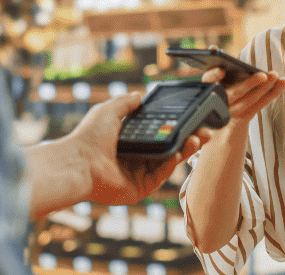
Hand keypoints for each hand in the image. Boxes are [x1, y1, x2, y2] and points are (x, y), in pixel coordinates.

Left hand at [65, 92, 211, 205]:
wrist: (79, 163)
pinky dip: (171, 164)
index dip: (175, 127)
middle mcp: (135, 158)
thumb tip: (140, 94)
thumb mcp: (109, 111)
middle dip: (188, 139)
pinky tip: (178, 153)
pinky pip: (160, 175)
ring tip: (199, 138)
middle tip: (205, 131)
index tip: (192, 118)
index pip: (158, 133)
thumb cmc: (89, 137)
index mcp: (129, 141)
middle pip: (168, 148)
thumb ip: (126, 103)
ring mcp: (138, 174)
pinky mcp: (139, 189)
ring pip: (169, 162)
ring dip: (185, 150)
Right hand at [202, 67, 284, 122]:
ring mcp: (233, 111)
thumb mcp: (215, 76)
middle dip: (249, 84)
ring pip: (250, 101)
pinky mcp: (246, 115)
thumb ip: (216, 62)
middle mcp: (220, 102)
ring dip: (265, 88)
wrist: (223, 111)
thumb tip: (213, 48)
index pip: (209, 82)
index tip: (221, 70)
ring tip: (275, 75)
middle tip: (262, 75)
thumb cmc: (221, 84)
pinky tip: (284, 81)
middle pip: (234, 94)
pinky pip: (262, 104)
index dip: (214, 76)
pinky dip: (274, 92)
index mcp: (209, 88)